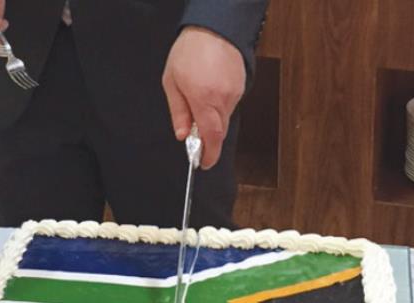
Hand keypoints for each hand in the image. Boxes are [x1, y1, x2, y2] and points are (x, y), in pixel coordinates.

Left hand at [162, 26, 244, 169]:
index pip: (211, 137)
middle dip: (208, 137)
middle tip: (194, 135)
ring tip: (199, 99)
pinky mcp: (242, 87)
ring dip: (212, 118)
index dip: (210, 154)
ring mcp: (235, 93)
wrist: (214, 27)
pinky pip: (230, 105)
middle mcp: (223, 98)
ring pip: (224, 118)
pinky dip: (219, 106)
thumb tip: (181, 133)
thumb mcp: (172, 82)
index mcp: (204, 99)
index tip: (205, 163)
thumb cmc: (190, 50)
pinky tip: (209, 91)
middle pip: (219, 131)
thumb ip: (178, 111)